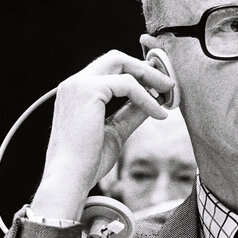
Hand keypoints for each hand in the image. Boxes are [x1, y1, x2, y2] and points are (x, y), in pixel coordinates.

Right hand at [31, 50, 174, 219]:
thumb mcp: (115, 132)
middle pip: (115, 58)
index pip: (109, 69)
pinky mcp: (88, 90)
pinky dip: (147, 96)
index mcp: (76, 92)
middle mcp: (74, 84)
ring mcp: (79, 85)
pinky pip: (127, 84)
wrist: (69, 179)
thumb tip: (153, 101)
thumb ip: (131, 113)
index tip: (158, 86)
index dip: (136, 74)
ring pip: (121, 63)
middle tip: (167, 83)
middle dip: (144, 68)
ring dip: (149, 76)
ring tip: (168, 92)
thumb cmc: (87, 162)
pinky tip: (159, 112)